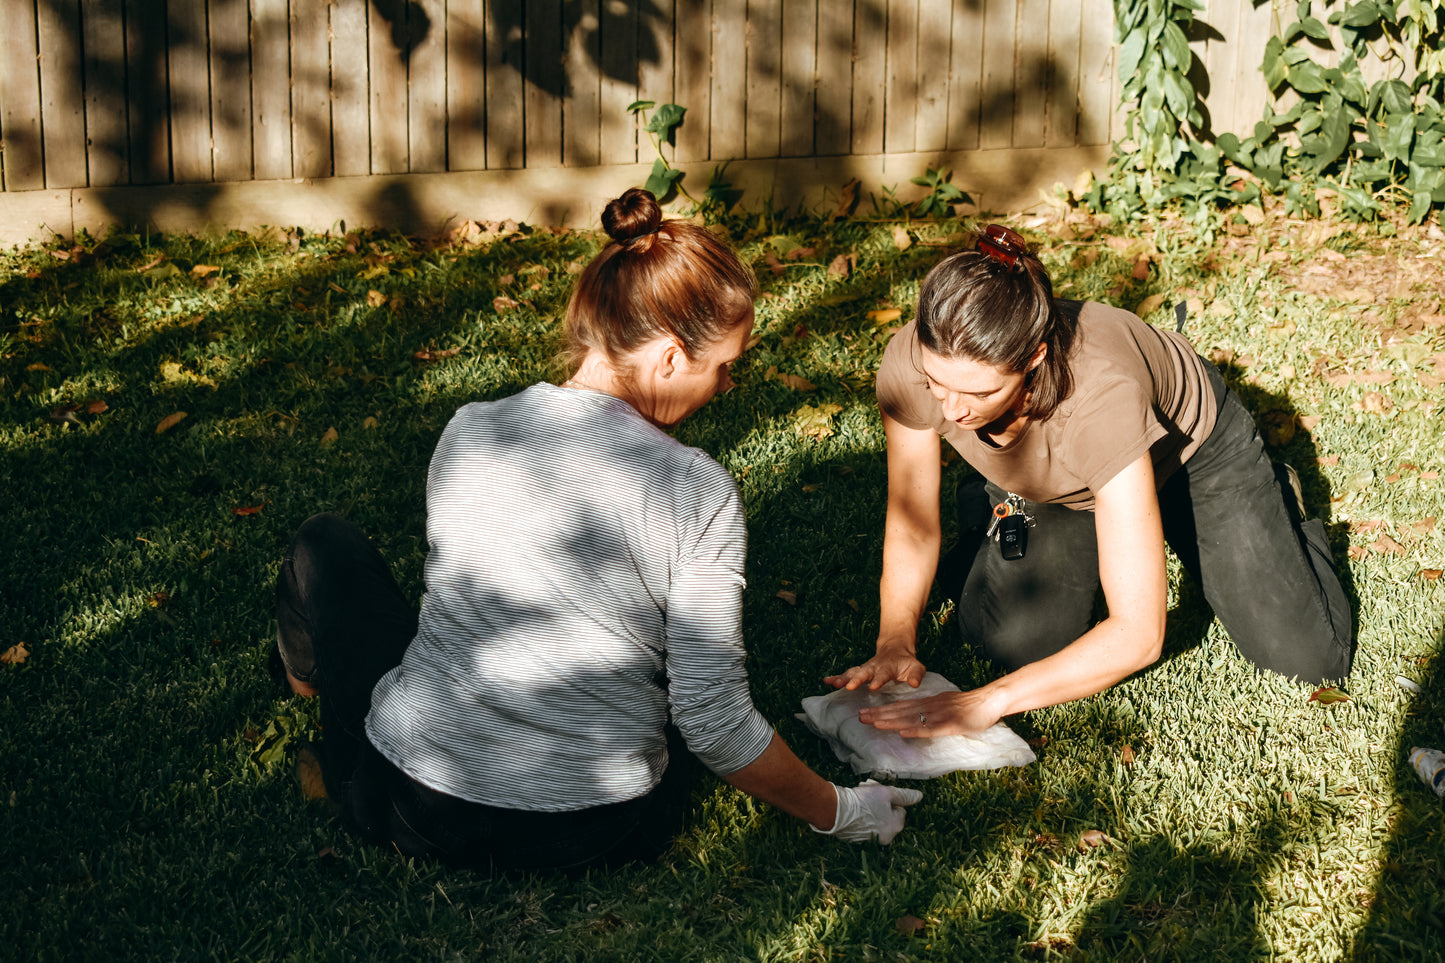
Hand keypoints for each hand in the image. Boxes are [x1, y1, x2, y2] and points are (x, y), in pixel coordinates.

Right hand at [812, 780, 923, 843]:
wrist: (836, 812)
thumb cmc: (864, 801)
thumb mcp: (887, 793)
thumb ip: (904, 795)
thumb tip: (919, 796)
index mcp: (896, 826)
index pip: (900, 809)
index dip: (890, 799)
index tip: (878, 794)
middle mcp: (886, 837)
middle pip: (888, 816)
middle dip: (880, 805)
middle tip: (868, 795)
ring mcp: (872, 841)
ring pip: (876, 821)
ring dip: (871, 811)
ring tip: (859, 800)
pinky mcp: (858, 841)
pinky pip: (864, 827)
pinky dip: (861, 819)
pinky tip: (853, 810)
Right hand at [823, 642, 925, 690]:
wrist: (895, 649)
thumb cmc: (907, 663)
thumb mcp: (916, 667)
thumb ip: (916, 675)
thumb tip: (915, 684)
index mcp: (888, 667)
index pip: (883, 674)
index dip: (878, 680)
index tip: (872, 687)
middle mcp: (874, 667)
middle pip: (863, 673)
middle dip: (855, 680)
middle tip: (848, 687)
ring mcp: (865, 668)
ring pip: (852, 672)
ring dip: (843, 678)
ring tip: (833, 684)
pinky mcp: (859, 671)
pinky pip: (847, 674)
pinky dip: (836, 677)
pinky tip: (826, 681)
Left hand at [857, 686, 1009, 737]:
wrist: (990, 701)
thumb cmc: (969, 706)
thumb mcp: (943, 705)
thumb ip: (927, 709)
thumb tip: (907, 714)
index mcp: (928, 703)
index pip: (900, 707)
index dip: (882, 711)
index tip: (865, 713)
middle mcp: (930, 707)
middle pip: (901, 711)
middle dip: (880, 714)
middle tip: (860, 717)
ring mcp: (939, 715)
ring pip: (911, 718)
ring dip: (892, 721)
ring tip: (874, 723)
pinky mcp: (950, 723)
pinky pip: (931, 727)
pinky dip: (916, 729)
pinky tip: (903, 732)